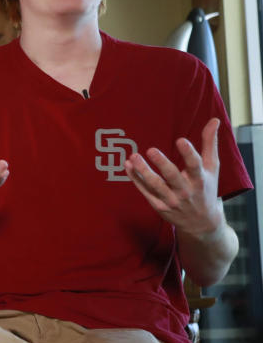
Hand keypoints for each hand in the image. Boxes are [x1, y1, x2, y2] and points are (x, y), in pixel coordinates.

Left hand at [124, 118, 224, 236]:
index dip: (188, 153)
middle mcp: (185, 191)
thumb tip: (214, 120)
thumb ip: (210, 144)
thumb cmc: (206, 189)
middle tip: (151, 150)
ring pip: (155, 186)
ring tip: (133, 157)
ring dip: (143, 172)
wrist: (201, 223)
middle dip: (162, 164)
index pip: (195, 166)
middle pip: (172, 177)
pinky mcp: (159, 206)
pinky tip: (127, 166)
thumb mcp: (211, 168)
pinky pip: (145, 191)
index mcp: (199, 180)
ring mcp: (171, 200)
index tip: (180, 140)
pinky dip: (135, 179)